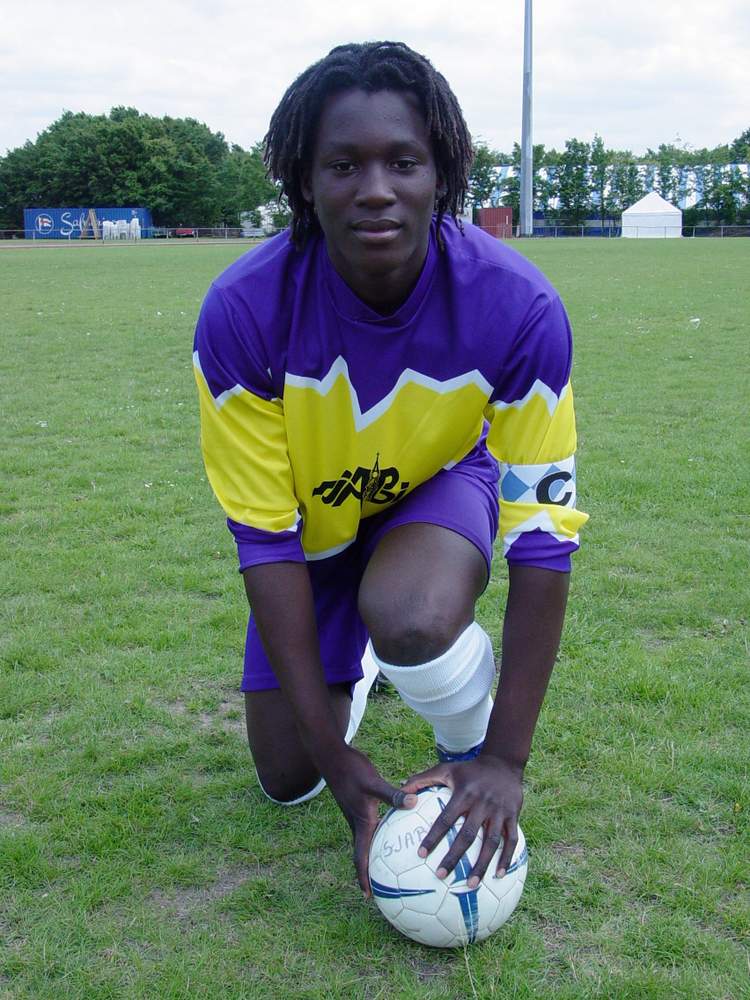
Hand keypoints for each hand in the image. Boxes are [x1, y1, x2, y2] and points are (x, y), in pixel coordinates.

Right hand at [320, 745, 416, 896]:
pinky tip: (394, 829)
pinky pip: (370, 827)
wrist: (332, 756)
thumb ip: (393, 795)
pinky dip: (380, 835)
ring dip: (374, 856)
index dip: (363, 877)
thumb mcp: (373, 782)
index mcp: (360, 822)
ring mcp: (356, 813)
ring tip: (389, 867)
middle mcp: (357, 822)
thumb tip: (413, 803)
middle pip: (362, 853)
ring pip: (366, 840)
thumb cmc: (351, 769)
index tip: (368, 897)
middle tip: (381, 889)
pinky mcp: (359, 804)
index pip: (360, 857)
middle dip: (370, 873)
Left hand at [401, 754, 523, 887]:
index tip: (421, 854)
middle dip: (454, 857)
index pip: (446, 818)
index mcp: (464, 794)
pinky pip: (511, 840)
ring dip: (481, 865)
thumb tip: (401, 790)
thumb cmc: (470, 769)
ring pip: (491, 842)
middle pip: (468, 834)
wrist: (503, 762)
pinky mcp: (513, 815)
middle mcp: (482, 803)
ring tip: (470, 885)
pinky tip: (499, 875)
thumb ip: (423, 779)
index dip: (433, 836)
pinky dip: (506, 858)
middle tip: (440, 875)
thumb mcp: (446, 769)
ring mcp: (499, 810)